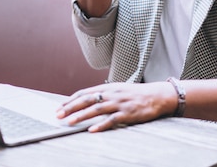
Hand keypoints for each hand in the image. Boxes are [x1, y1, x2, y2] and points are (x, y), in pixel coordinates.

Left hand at [56, 82, 175, 131]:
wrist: (157, 95)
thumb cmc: (135, 94)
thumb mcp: (117, 90)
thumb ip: (103, 94)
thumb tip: (86, 101)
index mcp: (108, 87)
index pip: (84, 92)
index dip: (71, 100)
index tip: (60, 107)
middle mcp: (111, 94)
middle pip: (87, 99)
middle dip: (71, 107)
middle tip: (59, 115)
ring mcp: (119, 103)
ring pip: (97, 109)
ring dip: (82, 116)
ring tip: (70, 122)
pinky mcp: (128, 114)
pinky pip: (112, 120)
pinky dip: (101, 125)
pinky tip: (91, 130)